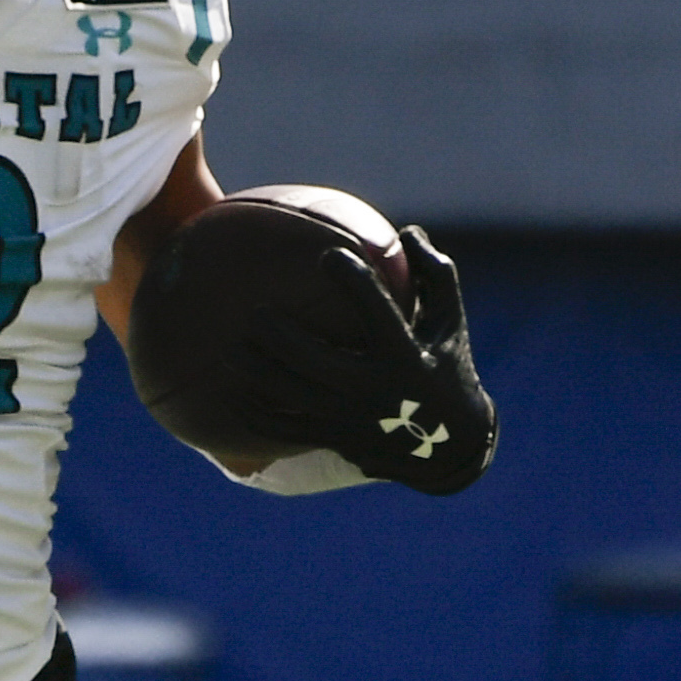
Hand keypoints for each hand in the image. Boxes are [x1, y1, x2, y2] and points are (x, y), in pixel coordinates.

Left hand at [251, 225, 495, 493]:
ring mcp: (352, 419)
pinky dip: (255, 415)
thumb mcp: (451, 323)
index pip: (378, 313)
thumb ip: (436, 276)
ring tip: (230, 350)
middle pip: (317, 362)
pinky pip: (285, 430)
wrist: (449, 448)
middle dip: (282, 338)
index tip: (328, 255)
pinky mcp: (334, 440)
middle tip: (254, 314)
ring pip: (293, 397)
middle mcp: (376, 390)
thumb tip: (409, 232)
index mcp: (406, 356)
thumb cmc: (446, 368)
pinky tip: (230, 396)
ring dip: (258, 373)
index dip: (355, 283)